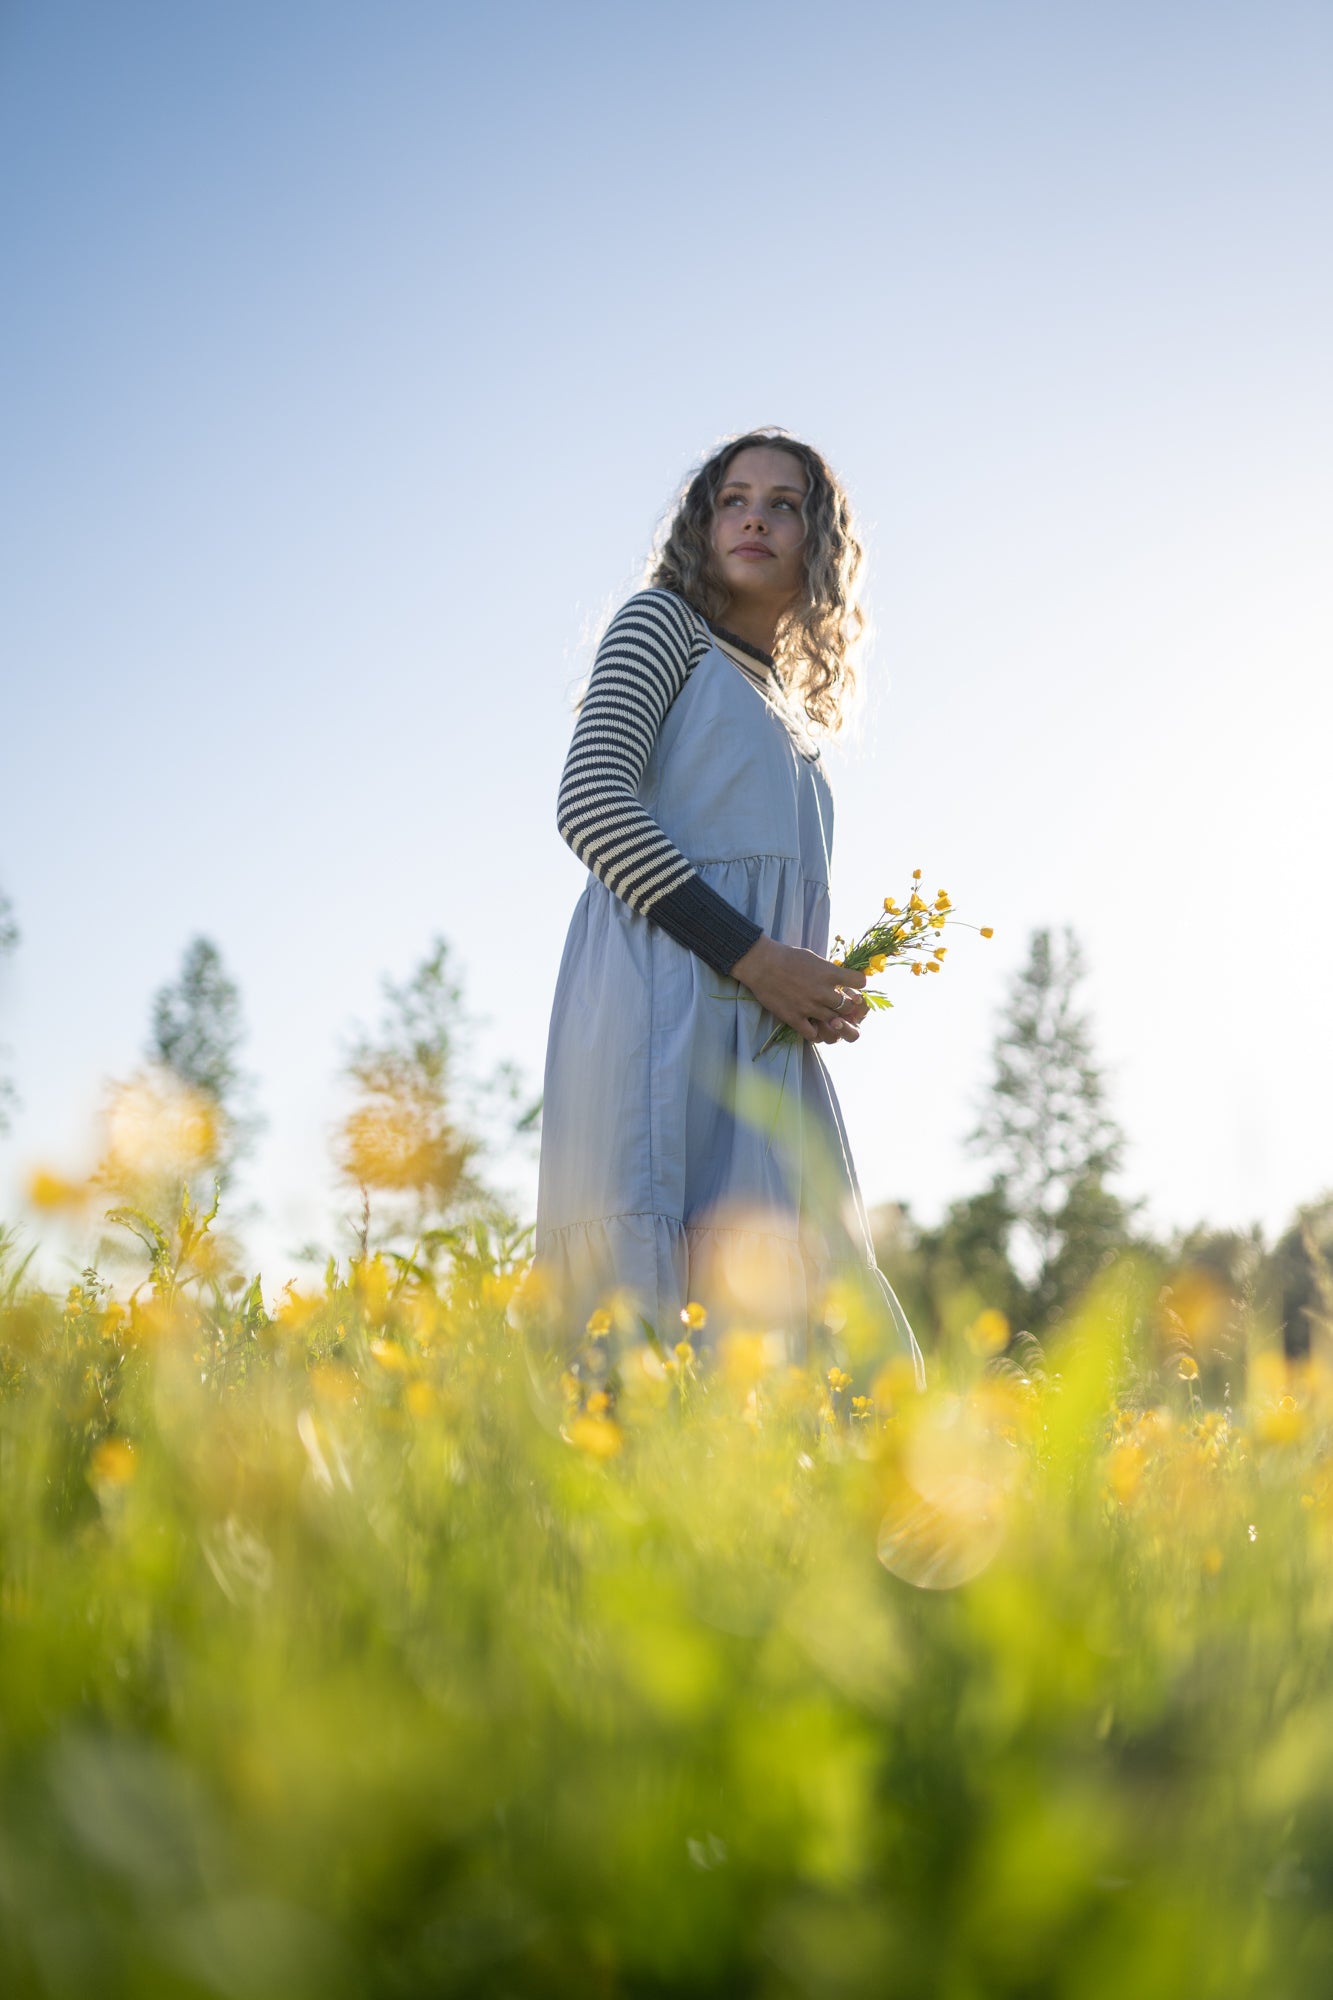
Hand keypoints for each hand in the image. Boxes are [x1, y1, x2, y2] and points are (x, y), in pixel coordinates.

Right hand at [729, 935, 867, 1045]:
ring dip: (834, 1020)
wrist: (761, 965)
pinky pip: (814, 1035)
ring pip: (835, 1023)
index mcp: (829, 973)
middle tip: (840, 1004)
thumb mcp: (813, 958)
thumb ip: (828, 971)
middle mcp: (822, 992)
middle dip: (847, 1006)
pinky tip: (814, 1025)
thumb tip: (840, 980)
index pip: (859, 982)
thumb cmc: (787, 957)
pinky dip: (817, 1032)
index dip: (858, 984)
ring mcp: (809, 1007)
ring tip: (828, 1016)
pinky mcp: (795, 1018)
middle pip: (848, 1007)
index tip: (853, 985)